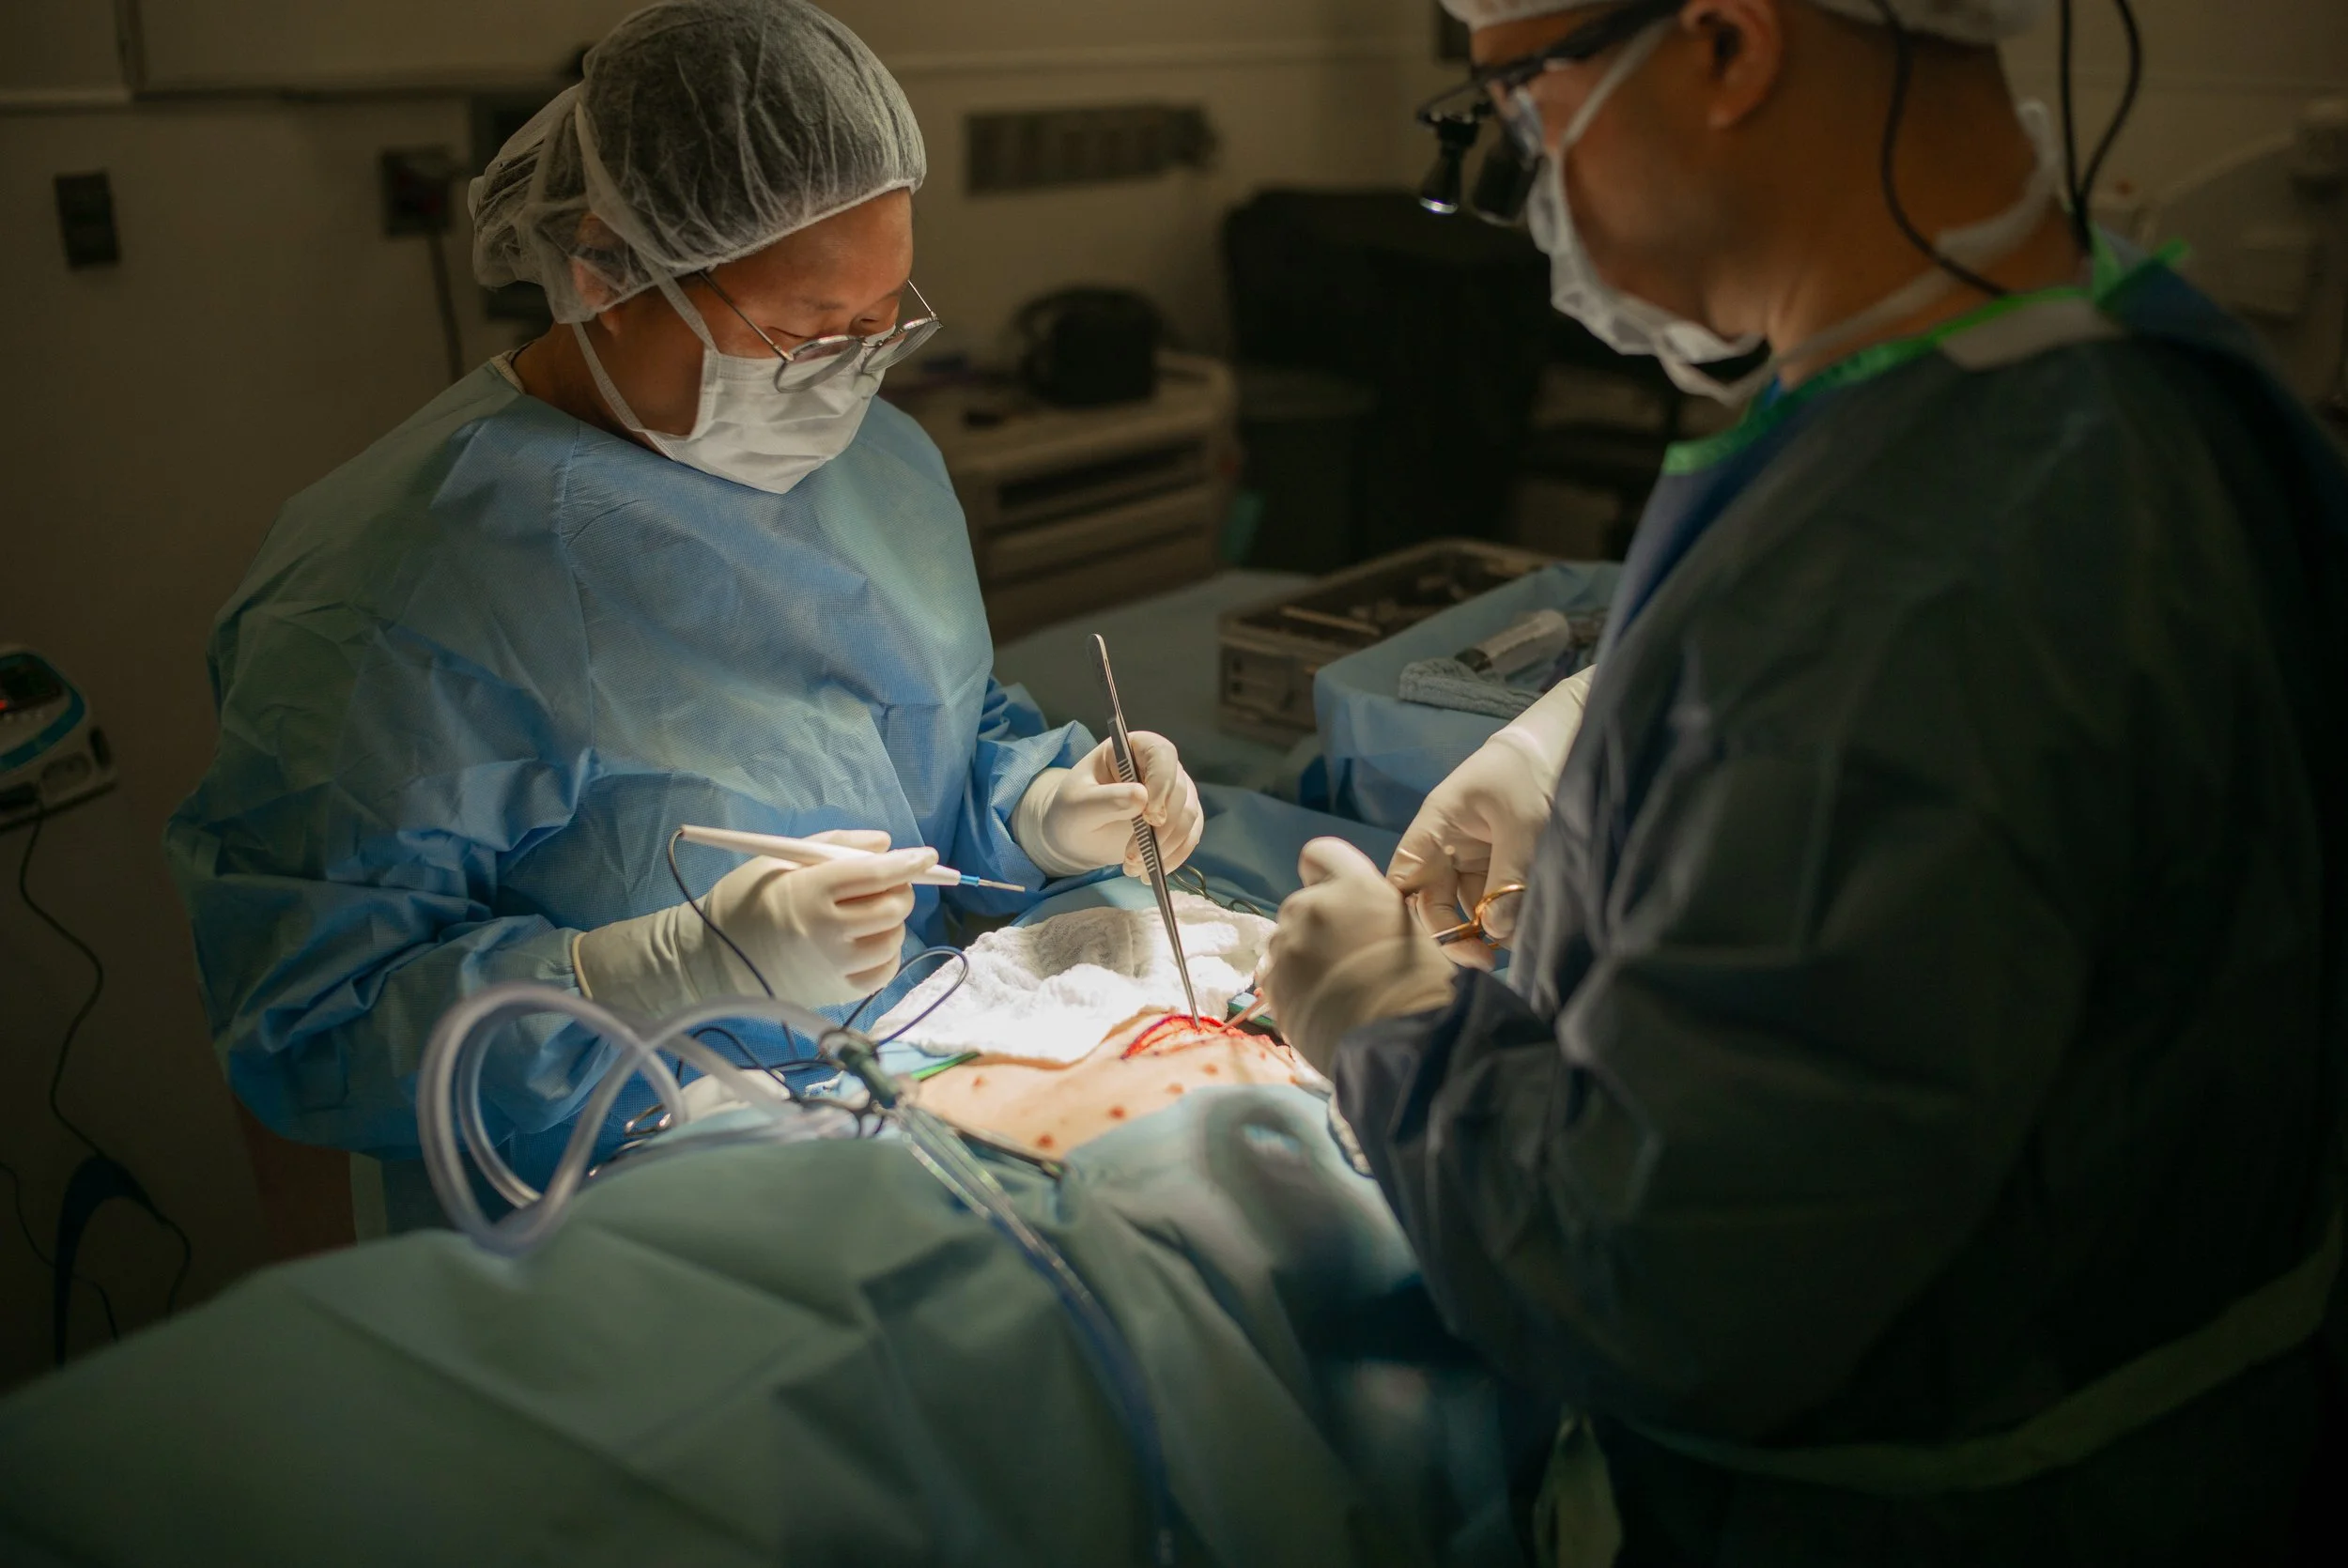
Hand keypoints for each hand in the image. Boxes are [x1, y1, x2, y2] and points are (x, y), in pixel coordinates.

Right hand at [575, 828, 935, 1010]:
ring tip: (871, 912)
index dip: (907, 863)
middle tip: (888, 883)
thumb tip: (885, 844)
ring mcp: (833, 966)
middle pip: (891, 907)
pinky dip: (886, 953)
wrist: (710, 960)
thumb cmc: (745, 902)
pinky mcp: (835, 993)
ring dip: (893, 921)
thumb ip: (836, 847)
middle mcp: (827, 931)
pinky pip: (882, 973)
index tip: (927, 856)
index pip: (874, 874)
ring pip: (893, 939)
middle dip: (901, 889)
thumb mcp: (781, 859)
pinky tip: (870, 942)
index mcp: (810, 892)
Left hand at [1014, 731, 1203, 878]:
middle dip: (1160, 829)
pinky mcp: (1180, 820)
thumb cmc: (1073, 810)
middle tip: (1131, 856)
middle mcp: (1160, 767)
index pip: (1162, 754)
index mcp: (1134, 748)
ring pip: (1188, 817)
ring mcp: (1174, 794)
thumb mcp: (1078, 806)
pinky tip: (1148, 873)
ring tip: (1132, 868)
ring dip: (1164, 848)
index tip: (1150, 816)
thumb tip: (1141, 797)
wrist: (1077, 834)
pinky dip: (1173, 858)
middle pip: (1179, 791)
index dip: (1162, 782)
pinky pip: (1189, 838)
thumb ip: (1106, 799)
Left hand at [1263, 838, 1456, 1072]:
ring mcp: (1288, 943)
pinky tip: (1314, 1008)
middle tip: (1340, 962)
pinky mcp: (1272, 981)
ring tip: (1327, 991)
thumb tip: (1361, 925)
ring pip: (1283, 942)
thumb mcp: (1407, 930)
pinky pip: (1273, 976)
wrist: (1402, 1037)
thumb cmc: (1422, 985)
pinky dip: (1288, 988)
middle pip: (1301, 905)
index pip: (1319, 854)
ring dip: (1299, 959)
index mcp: (1354, 886)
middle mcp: (1314, 905)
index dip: (1321, 874)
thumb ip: (1371, 914)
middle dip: (1314, 929)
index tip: (1331, 898)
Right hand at [1387, 665, 1593, 967]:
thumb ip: (1508, 879)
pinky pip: (1490, 902)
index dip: (1407, 916)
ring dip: (1484, 931)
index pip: (1403, 879)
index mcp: (1435, 827)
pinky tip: (1520, 931)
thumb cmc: (1530, 773)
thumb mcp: (1523, 826)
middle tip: (1485, 962)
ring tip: (1513, 945)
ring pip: (1465, 908)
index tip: (1435, 946)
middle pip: (1432, 903)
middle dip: (1455, 936)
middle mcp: (1444, 848)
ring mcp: (1469, 860)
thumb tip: (1494, 933)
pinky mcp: (1495, 868)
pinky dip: (1503, 919)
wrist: (1562, 745)